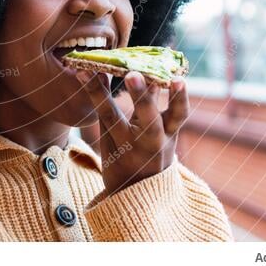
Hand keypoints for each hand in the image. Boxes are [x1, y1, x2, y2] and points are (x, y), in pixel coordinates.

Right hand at [77, 69, 188, 196]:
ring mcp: (164, 140)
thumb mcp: (107, 140)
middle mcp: (145, 144)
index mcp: (121, 146)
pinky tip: (179, 79)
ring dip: (174, 98)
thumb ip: (105, 108)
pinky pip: (180, 117)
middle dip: (139, 96)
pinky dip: (181, 99)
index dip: (96, 92)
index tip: (85, 70)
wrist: (143, 194)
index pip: (107, 115)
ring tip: (175, 79)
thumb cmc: (119, 162)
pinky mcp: (175, 135)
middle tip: (132, 74)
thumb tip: (99, 71)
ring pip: (171, 119)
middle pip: (144, 119)